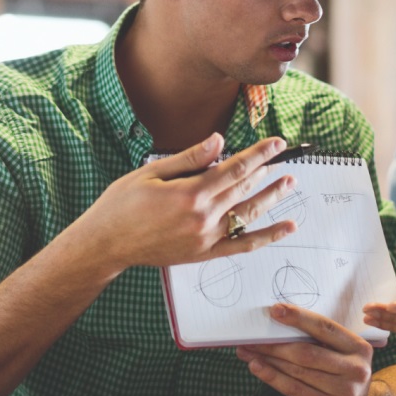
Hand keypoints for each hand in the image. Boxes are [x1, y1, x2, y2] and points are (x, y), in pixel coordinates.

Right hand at [80, 133, 297, 270]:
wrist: (106, 244)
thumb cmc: (122, 204)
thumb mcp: (151, 172)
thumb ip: (189, 157)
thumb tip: (219, 141)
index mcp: (190, 193)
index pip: (235, 168)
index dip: (259, 154)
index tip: (277, 143)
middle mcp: (203, 217)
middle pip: (244, 188)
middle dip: (267, 170)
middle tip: (284, 158)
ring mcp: (206, 238)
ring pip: (249, 214)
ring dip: (272, 198)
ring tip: (289, 183)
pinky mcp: (204, 254)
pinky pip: (243, 246)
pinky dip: (267, 237)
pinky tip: (287, 228)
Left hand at [235, 304, 373, 395]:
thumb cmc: (340, 377)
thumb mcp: (341, 356)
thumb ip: (319, 341)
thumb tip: (278, 322)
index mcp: (359, 348)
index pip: (325, 327)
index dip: (299, 317)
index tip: (275, 310)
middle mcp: (356, 370)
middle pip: (306, 351)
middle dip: (274, 343)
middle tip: (250, 336)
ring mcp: (344, 392)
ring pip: (296, 370)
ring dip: (267, 359)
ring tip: (248, 351)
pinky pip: (293, 389)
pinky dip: (272, 376)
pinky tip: (257, 367)